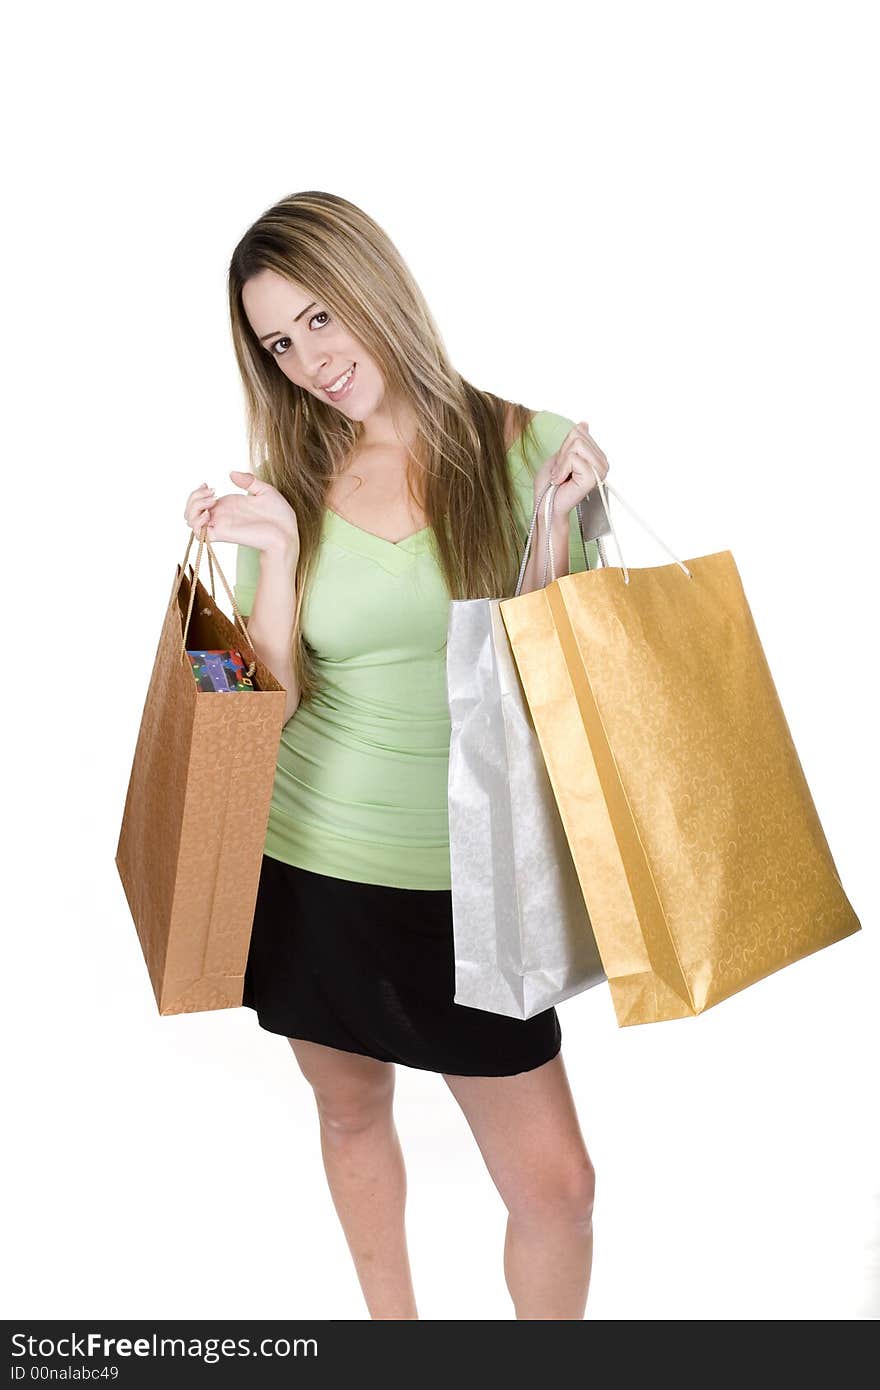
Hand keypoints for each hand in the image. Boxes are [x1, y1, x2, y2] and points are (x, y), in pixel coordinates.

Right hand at [182, 471, 299, 555]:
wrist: (288, 532)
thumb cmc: (280, 515)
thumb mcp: (265, 491)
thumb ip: (248, 481)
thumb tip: (231, 474)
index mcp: (227, 506)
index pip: (200, 502)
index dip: (197, 492)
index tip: (209, 485)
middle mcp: (221, 516)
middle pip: (190, 511)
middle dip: (193, 498)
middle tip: (211, 492)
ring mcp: (221, 526)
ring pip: (190, 521)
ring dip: (193, 508)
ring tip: (211, 501)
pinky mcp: (223, 535)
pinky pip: (200, 534)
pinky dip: (197, 523)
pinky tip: (209, 513)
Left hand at [532, 421, 609, 520]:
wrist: (545, 504)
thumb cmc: (550, 483)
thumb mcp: (560, 454)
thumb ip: (574, 440)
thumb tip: (585, 424)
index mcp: (596, 456)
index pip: (580, 431)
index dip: (564, 446)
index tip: (562, 464)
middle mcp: (602, 462)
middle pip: (578, 436)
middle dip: (563, 453)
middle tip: (561, 471)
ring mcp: (599, 470)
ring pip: (576, 445)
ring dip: (562, 461)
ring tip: (562, 476)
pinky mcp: (593, 477)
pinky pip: (573, 457)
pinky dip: (561, 468)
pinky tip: (562, 481)